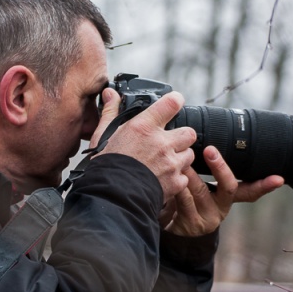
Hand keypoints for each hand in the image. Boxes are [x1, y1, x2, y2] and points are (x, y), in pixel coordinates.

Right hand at [91, 87, 195, 201]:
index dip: (175, 101)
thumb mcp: (103, 135)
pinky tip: (162, 179)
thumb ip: (111, 112)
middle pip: (188, 132)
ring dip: (180, 158)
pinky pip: (184, 176)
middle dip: (181, 137)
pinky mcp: (175, 182)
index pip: (172, 103)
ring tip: (164, 164)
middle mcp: (161, 143)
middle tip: (168, 143)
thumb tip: (110, 94)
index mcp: (143, 127)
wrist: (111, 198)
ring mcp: (171, 164)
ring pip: (189, 154)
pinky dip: (176, 178)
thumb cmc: (105, 167)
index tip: (174, 103)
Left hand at [160, 146, 283, 236]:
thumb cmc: (186, 199)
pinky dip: (178, 187)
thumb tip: (209, 139)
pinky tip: (172, 176)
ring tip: (184, 159)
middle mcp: (221, 209)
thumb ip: (208, 171)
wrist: (169, 226)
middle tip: (210, 149)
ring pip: (200, 191)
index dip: (264, 185)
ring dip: (192, 173)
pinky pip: (183, 201)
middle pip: (228, 187)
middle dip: (220, 167)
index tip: (279, 178)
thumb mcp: (201, 187)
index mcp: (226, 198)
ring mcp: (206, 218)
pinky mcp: (189, 224)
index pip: (250, 191)